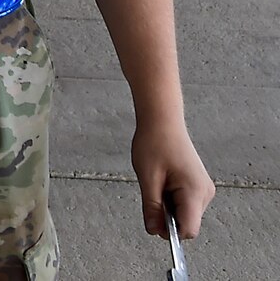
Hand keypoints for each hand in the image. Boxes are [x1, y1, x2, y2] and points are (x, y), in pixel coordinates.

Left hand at [134, 118, 214, 238]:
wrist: (163, 121)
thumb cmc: (154, 143)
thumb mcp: (147, 178)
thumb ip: (152, 207)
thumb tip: (154, 231)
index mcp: (195, 192)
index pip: (189, 230)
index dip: (170, 231)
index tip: (154, 220)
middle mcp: (205, 193)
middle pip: (186, 222)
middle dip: (167, 216)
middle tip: (152, 191)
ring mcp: (204, 189)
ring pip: (185, 213)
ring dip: (168, 206)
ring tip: (158, 181)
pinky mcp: (199, 185)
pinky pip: (185, 203)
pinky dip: (172, 198)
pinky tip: (164, 180)